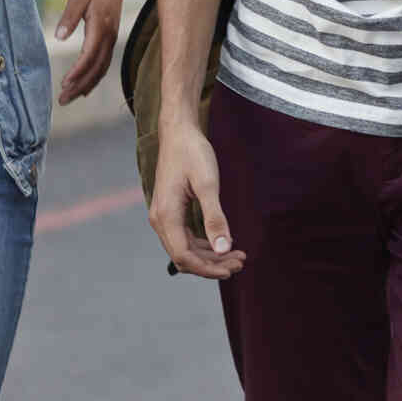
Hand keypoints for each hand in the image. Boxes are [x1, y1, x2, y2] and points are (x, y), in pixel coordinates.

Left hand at [54, 0, 125, 104]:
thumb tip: (59, 37)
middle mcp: (110, 34)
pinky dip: (94, 77)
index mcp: (101, 25)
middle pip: (96, 68)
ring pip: (102, 68)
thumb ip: (69, 16)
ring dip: (86, 85)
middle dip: (80, 86)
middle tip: (62, 100)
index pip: (89, 56)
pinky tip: (84, 87)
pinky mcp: (111, 36)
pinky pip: (104, 62)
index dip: (77, 72)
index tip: (64, 84)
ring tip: (69, 98)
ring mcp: (113, 36)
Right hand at [146, 121, 244, 279]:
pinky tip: (223, 242)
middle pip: (184, 257)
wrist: (179, 132)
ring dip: (210, 256)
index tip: (232, 268)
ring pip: (185, 249)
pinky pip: (185, 237)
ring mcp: (164, 216)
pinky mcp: (171, 211)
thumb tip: (224, 248)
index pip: (184, 257)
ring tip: (237, 255)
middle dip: (212, 264)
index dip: (208, 268)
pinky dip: (204, 244)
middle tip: (240, 263)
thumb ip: (215, 218)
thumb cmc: (192, 153)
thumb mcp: (208, 184)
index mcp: (166, 216)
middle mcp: (160, 220)